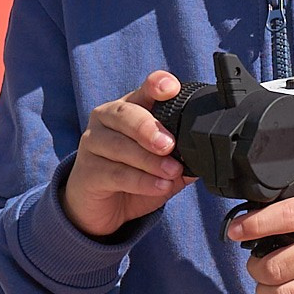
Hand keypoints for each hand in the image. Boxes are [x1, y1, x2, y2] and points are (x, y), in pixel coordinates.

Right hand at [64, 71, 189, 239]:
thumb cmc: (131, 178)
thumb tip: (206, 157)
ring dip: (149, 160)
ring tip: (172, 172)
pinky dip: (140, 181)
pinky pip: (115, 173)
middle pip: (125, 114)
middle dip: (149, 128)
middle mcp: (106, 120)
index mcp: (129, 109)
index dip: (155, 85)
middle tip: (170, 145)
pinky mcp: (87, 171)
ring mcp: (93, 143)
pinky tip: (159, 186)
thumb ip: (181, 159)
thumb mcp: (162, 167)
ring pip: (120, 146)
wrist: (99, 208)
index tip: (171, 89)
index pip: (142, 91)